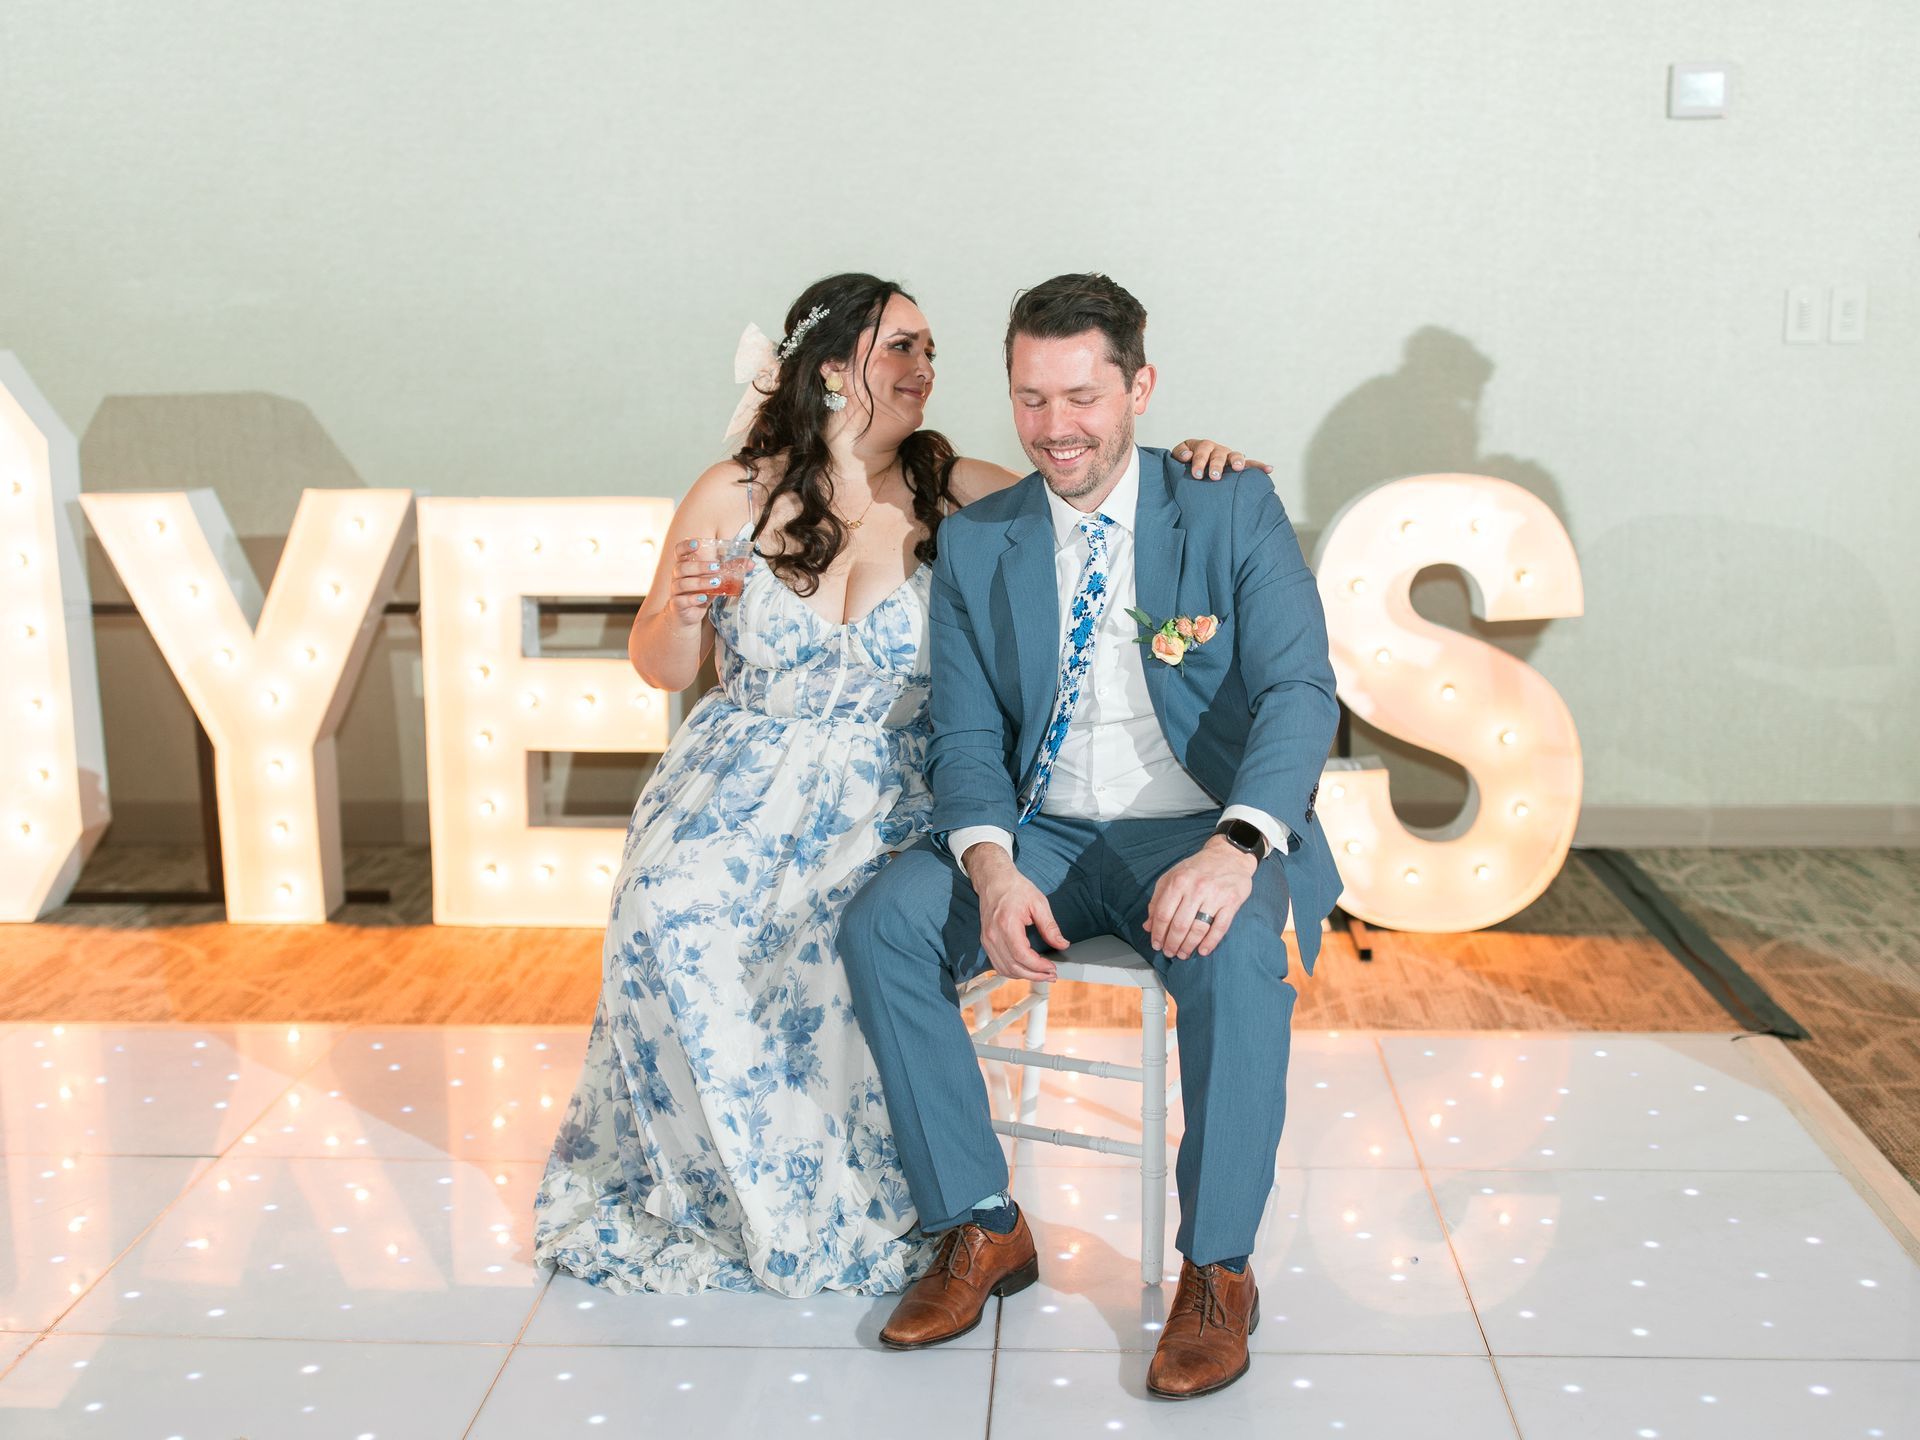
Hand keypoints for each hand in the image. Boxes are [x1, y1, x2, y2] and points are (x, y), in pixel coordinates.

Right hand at [665, 537, 728, 627]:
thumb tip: (750, 563)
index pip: (679, 551)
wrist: (687, 615)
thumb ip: (729, 570)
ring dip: (700, 582)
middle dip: (700, 566)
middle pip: (682, 567)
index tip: (697, 543)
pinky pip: (681, 600)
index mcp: (684, 565)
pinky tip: (704, 598)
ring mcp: (675, 591)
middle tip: (716, 567)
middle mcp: (677, 576)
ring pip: (682, 584)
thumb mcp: (714, 579)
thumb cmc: (701, 592)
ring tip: (716, 582)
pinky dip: (693, 599)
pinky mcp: (677, 605)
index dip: (686, 546)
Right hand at [965, 844, 1066, 982]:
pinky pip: (997, 964)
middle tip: (1051, 975)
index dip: (1038, 966)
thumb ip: (1050, 926)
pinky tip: (1025, 969)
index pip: (1022, 955)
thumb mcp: (1038, 903)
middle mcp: (993, 935)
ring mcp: (987, 939)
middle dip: (1034, 975)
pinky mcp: (986, 941)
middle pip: (1013, 966)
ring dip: (1024, 976)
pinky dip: (1012, 971)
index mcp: (1006, 924)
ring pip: (1004, 969)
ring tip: (1041, 974)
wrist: (994, 880)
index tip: (1052, 967)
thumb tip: (1062, 944)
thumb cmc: (1014, 888)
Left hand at [1146, 836, 1256, 959]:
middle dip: (1172, 943)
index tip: (1156, 944)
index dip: (1158, 933)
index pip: (1163, 914)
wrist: (1228, 855)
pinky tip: (1202, 950)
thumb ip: (1158, 901)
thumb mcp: (1172, 877)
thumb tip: (1148, 926)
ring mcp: (1215, 896)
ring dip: (1188, 946)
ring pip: (1198, 929)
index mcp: (1178, 881)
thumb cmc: (1197, 868)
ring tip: (1183, 954)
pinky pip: (1220, 928)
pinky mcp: (1231, 902)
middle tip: (1169, 953)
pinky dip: (1210, 942)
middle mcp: (1196, 888)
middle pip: (1179, 925)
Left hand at [1171, 439, 1274, 479]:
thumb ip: (1179, 454)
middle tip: (1213, 476)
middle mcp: (1218, 449)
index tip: (1196, 474)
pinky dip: (1259, 466)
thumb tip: (1187, 456)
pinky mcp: (1238, 465)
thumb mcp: (1178, 457)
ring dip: (1237, 461)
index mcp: (1203, 446)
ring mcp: (1229, 456)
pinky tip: (1269, 469)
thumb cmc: (1184, 463)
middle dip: (1216, 465)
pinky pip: (1251, 465)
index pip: (1201, 451)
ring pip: (1236, 456)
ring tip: (1238, 468)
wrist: (1192, 466)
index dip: (1199, 462)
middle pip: (1219, 454)